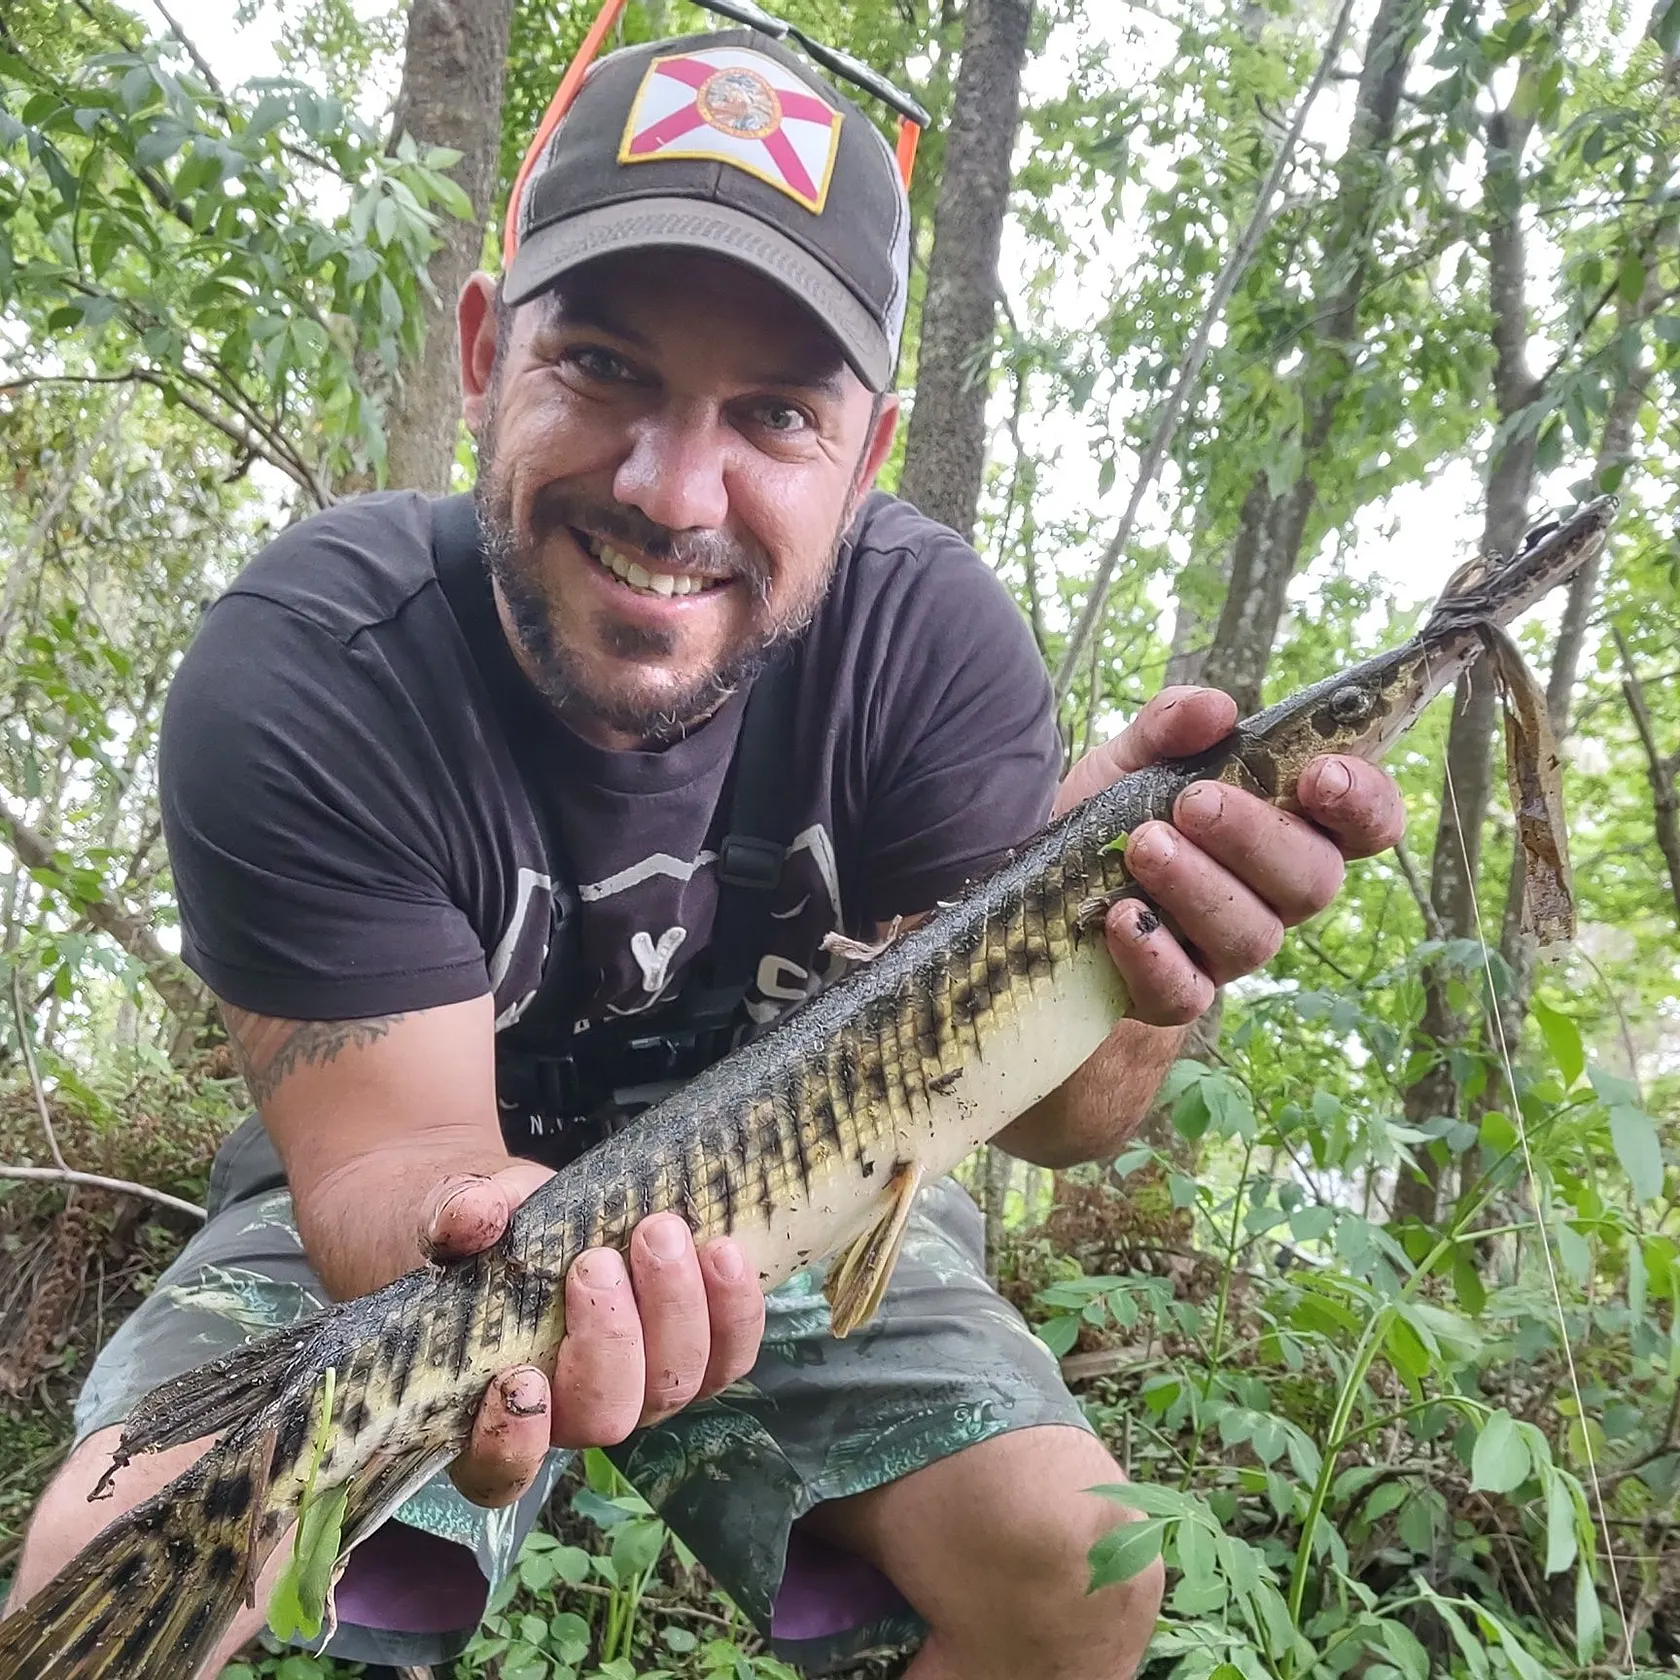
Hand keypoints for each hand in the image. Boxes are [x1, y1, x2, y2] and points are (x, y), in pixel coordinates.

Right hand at [419, 1165, 766, 1507]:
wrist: (539, 1210)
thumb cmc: (483, 1231)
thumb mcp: (453, 1212)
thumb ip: (454, 1215)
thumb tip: (472, 1219)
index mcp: (493, 1406)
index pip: (497, 1468)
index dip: (511, 1441)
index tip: (519, 1378)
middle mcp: (572, 1415)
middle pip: (603, 1418)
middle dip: (608, 1343)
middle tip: (595, 1263)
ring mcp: (640, 1389)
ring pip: (672, 1387)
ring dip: (674, 1311)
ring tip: (659, 1233)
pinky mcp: (695, 1356)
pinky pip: (728, 1357)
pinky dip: (733, 1310)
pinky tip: (722, 1251)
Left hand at [1056, 686, 1404, 1027]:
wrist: (1046, 891)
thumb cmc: (1113, 816)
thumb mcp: (1133, 758)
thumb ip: (1171, 726)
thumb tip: (1215, 708)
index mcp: (1288, 827)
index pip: (1367, 822)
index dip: (1364, 801)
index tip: (1321, 775)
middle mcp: (1274, 895)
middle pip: (1313, 880)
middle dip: (1256, 837)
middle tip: (1193, 801)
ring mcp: (1228, 951)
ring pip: (1252, 936)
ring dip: (1199, 887)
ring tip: (1141, 845)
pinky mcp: (1175, 994)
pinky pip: (1187, 992)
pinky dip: (1155, 956)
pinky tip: (1122, 918)